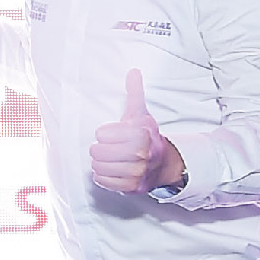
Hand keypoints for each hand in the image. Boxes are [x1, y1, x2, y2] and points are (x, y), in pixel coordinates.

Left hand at [88, 69, 184, 196]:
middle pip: (97, 152)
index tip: (114, 134)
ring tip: (110, 158)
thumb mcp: (141, 114)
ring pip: (98, 167)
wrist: (162, 164)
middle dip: (100, 148)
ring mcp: (136, 173)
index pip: (101, 135)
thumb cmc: (147, 136)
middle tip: (109, 147)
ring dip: (100, 162)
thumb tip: (133, 71)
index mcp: (140, 135)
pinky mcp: (131, 187)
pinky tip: (112, 169)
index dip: (105, 133)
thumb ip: (135, 93)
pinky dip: (103, 175)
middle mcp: (140, 156)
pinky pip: (102, 181)